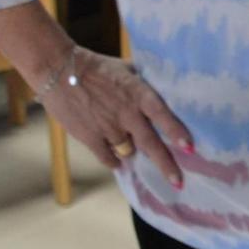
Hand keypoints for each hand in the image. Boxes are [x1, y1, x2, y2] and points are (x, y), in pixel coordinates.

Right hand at [38, 46, 194, 186]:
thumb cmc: (95, 66)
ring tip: (130, 147)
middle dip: (166, 165)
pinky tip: (116, 161)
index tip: (190, 148)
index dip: (176, 131)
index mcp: (138, 93)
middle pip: (150, 144)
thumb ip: (143, 84)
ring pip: (128, 151)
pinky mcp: (89, 137)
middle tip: (178, 183)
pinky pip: (107, 157)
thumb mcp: (126, 70)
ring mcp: (108, 127)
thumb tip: (163, 90)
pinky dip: (113, 161)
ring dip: (131, 151)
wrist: (58, 69)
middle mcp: (126, 113)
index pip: (162, 114)